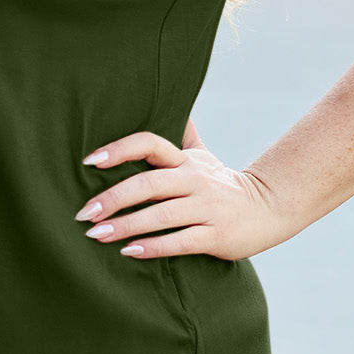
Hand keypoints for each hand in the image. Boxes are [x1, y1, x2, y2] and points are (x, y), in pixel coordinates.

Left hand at [75, 125, 294, 261]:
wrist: (268, 208)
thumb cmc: (222, 184)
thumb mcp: (202, 155)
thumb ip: (181, 134)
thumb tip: (167, 101)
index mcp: (186, 160)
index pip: (150, 144)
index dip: (119, 149)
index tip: (89, 160)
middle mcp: (195, 180)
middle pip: (149, 184)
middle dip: (113, 199)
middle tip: (84, 213)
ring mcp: (207, 208)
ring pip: (161, 215)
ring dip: (126, 226)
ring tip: (96, 235)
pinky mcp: (216, 236)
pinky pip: (180, 242)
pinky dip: (154, 247)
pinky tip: (129, 252)